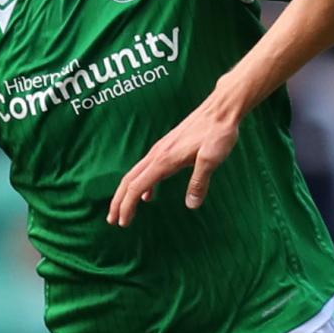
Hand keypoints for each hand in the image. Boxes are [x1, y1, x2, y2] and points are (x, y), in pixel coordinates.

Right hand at [108, 89, 241, 224]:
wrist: (221, 109)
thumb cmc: (218, 133)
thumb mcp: (212, 159)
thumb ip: (200, 182)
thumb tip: (191, 205)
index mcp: (164, 159)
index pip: (137, 187)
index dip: (127, 206)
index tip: (123, 223)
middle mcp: (158, 154)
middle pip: (129, 180)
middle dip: (118, 202)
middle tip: (112, 221)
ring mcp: (161, 149)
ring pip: (136, 173)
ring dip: (127, 193)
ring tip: (124, 211)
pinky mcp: (168, 147)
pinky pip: (148, 169)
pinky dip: (143, 184)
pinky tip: (149, 195)